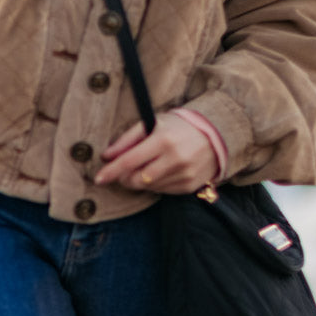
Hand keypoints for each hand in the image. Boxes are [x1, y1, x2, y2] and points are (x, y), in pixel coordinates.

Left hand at [94, 112, 217, 194]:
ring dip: (141, 181)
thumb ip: (127, 139)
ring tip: (148, 166)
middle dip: (125, 178)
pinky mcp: (190, 185)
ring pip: (149, 187)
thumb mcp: (153, 124)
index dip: (112, 171)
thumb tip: (106, 156)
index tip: (99, 179)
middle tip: (123, 171)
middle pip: (137, 179)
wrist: (216, 134)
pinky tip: (162, 172)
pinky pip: (163, 191)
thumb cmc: (178, 127)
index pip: (130, 161)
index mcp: (164, 140)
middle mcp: (175, 159)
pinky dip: (156, 184)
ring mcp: (185, 174)